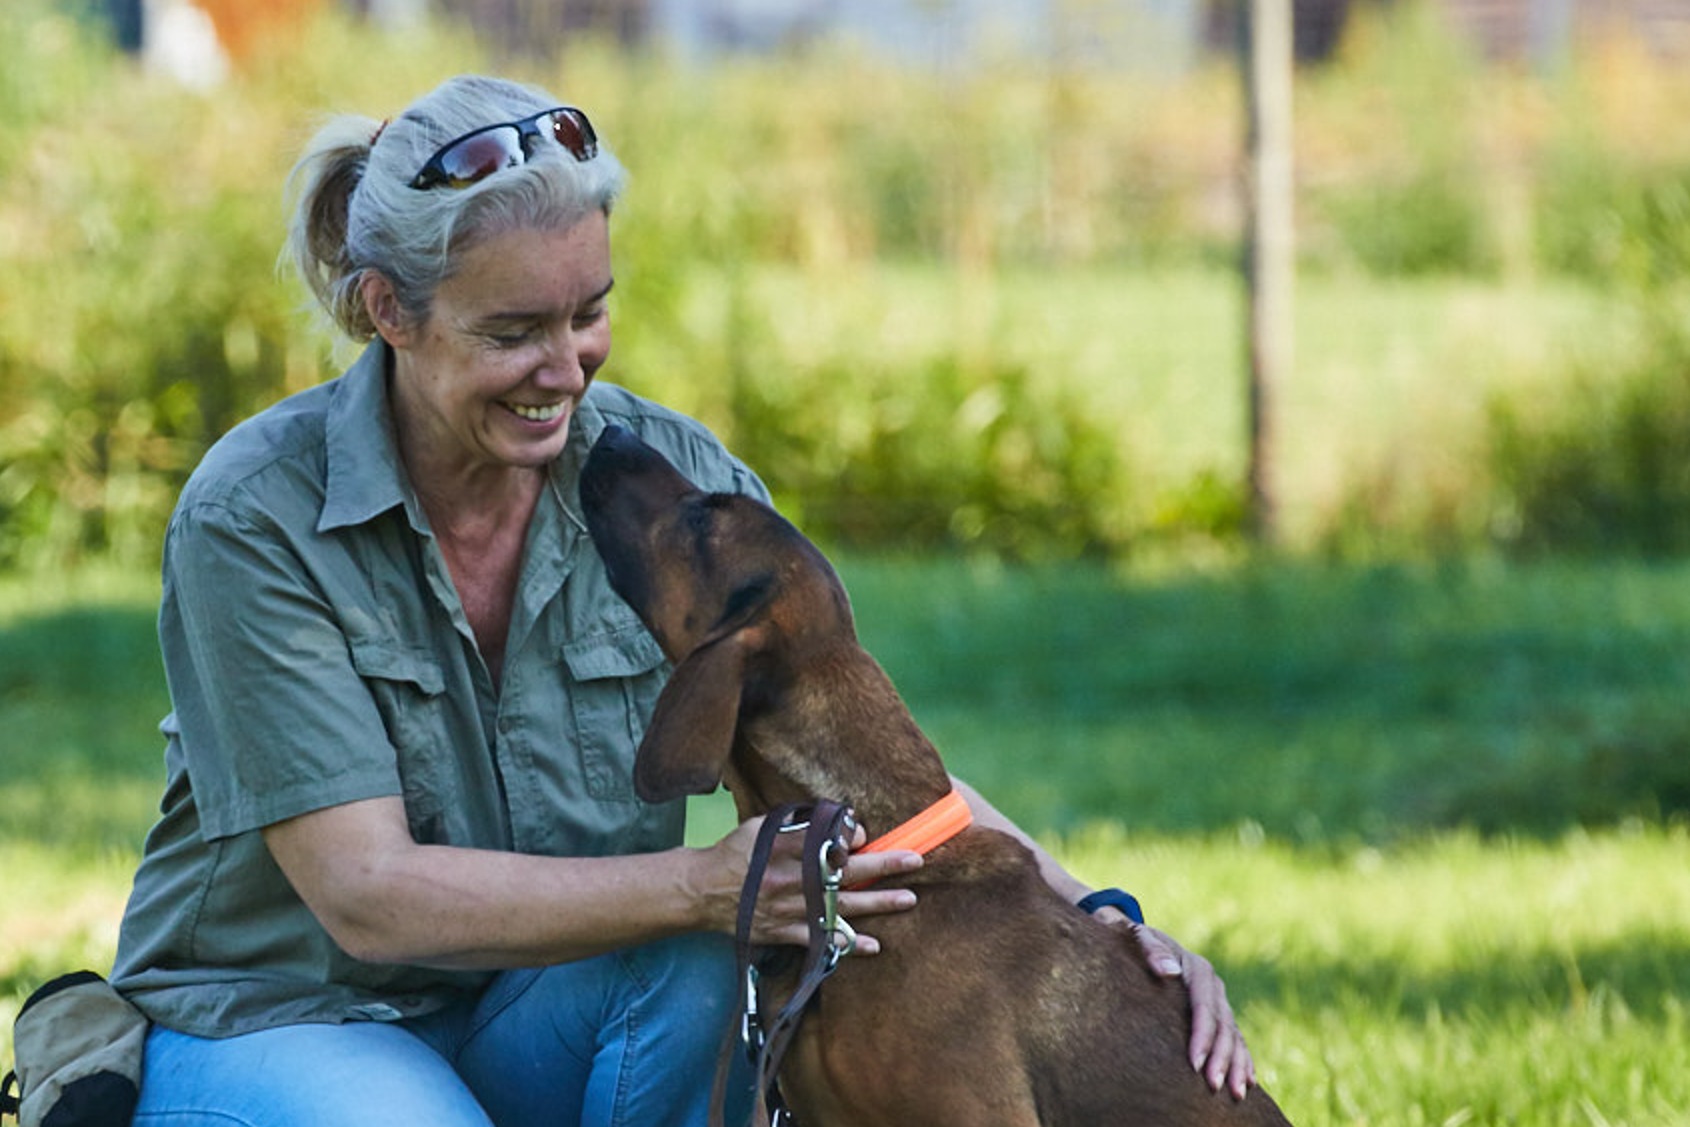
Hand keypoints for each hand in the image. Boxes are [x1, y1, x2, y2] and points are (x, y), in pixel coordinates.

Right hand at [715, 818, 920, 954]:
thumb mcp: (763, 827)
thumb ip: (800, 824)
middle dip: (883, 865)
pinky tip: (874, 945)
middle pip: (845, 871)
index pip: (827, 839)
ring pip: (841, 906)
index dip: (853, 837)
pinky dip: (847, 944)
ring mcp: (789, 909)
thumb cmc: (737, 852)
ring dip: (878, 904)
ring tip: (908, 900)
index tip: (866, 836)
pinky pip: (821, 940)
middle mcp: (789, 878)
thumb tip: (844, 827)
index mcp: (783, 847)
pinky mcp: (784, 931)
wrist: (702, 891)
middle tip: (915, 860)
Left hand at [1096, 910, 1255, 1099]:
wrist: (1140, 939)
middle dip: (1221, 1058)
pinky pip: (1235, 1038)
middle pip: (1223, 1025)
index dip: (1202, 1037)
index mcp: (1198, 969)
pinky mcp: (1217, 1012)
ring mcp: (1218, 999)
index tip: (1194, 1064)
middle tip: (1214, 1086)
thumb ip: (1152, 950)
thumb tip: (1170, 971)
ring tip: (1236, 1093)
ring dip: (1237, 1064)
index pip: (1204, 1007)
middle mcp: (1213, 985)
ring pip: (1233, 1035)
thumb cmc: (1134, 941)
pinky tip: (1248, 1081)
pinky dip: (1243, 1059)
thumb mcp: (1138, 938)